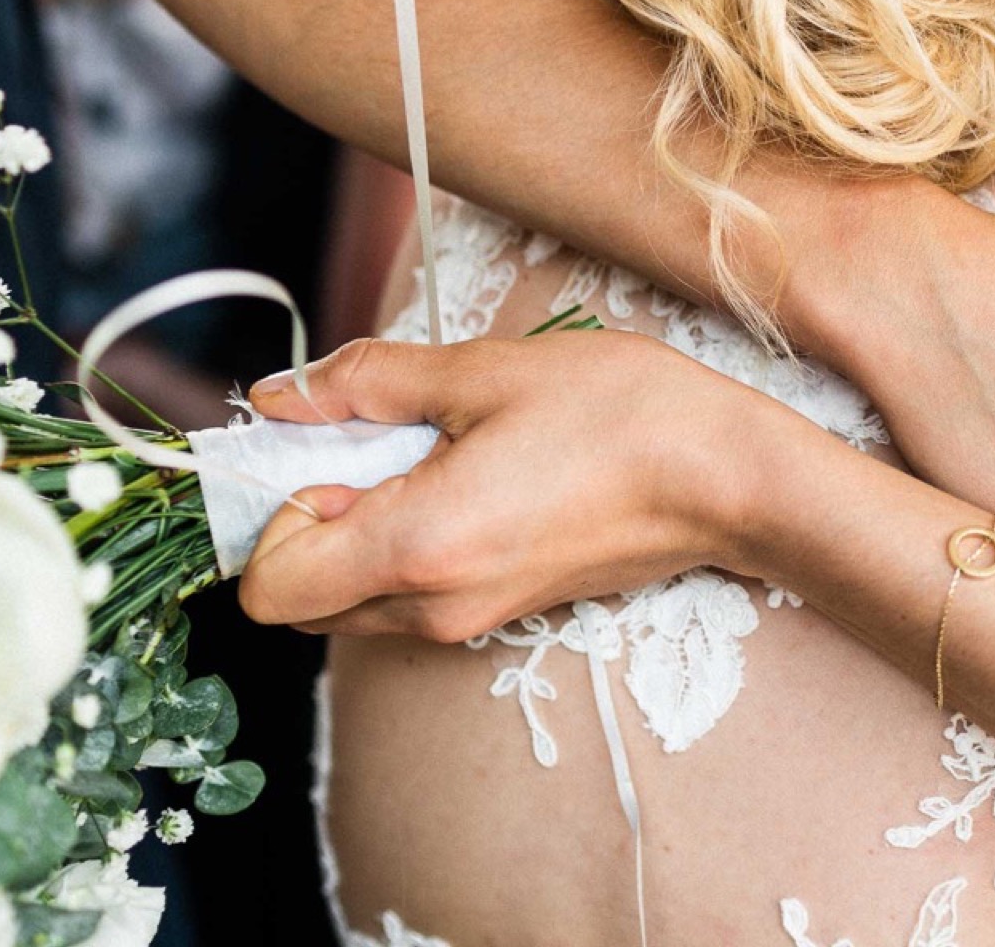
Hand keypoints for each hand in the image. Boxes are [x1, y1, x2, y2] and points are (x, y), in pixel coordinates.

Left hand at [238, 331, 782, 641]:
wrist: (727, 479)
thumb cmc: (622, 415)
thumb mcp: (486, 372)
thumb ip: (367, 384)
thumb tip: (277, 397)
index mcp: (417, 547)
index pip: (266, 587)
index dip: (267, 512)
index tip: (317, 446)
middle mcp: (431, 606)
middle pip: (298, 600)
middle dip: (304, 521)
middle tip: (368, 440)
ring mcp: (468, 621)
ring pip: (350, 600)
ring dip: (353, 531)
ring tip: (426, 451)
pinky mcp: (499, 612)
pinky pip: (406, 595)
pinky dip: (400, 542)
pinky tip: (463, 474)